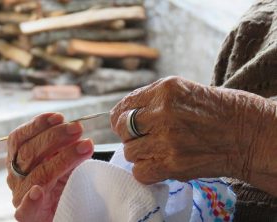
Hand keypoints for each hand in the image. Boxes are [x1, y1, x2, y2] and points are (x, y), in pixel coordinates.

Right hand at [6, 113, 93, 221]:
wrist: (63, 208)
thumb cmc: (61, 180)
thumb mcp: (63, 159)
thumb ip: (66, 146)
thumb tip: (78, 130)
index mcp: (20, 158)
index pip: (20, 137)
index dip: (38, 125)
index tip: (59, 117)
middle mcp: (17, 174)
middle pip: (29, 152)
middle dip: (55, 137)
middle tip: (77, 128)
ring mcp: (21, 194)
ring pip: (38, 174)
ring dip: (63, 158)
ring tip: (85, 147)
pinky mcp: (29, 216)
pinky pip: (25, 209)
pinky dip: (31, 199)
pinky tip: (38, 191)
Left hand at [111, 76, 276, 194]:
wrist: (246, 133)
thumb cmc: (218, 111)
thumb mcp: (184, 91)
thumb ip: (152, 100)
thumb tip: (125, 114)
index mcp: (165, 90)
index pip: (124, 106)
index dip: (120, 116)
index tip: (123, 122)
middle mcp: (162, 113)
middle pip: (122, 129)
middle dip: (130, 134)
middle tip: (144, 136)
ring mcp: (167, 140)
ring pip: (129, 151)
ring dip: (140, 153)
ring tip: (156, 150)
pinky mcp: (173, 164)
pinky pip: (140, 172)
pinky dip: (145, 170)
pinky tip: (159, 163)